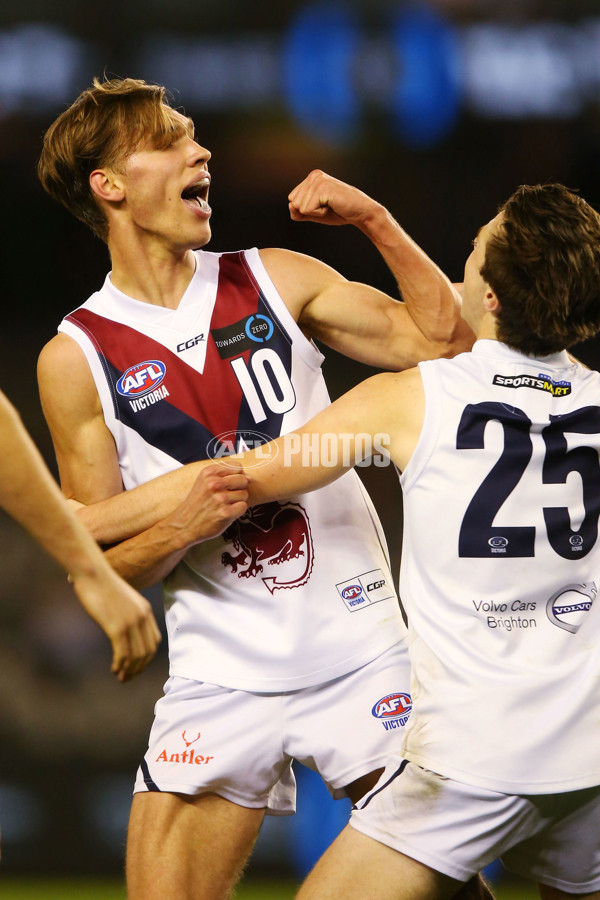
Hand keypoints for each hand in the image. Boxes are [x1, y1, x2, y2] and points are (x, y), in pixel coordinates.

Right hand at [71, 567, 161, 682]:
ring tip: (121, 677)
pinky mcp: (117, 627)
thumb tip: (122, 630)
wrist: (92, 572)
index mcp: (145, 610)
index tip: (135, 666)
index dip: (146, 658)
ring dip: (129, 670)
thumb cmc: (101, 584)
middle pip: (147, 652)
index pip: (154, 642)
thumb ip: (127, 613)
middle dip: (139, 668)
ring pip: (136, 655)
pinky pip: (123, 653)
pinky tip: (115, 669)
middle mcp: (142, 617)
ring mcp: (130, 622)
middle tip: (127, 677)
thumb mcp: (122, 599)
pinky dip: (120, 665)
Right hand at [166, 465, 249, 546]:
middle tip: (226, 497)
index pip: (237, 467)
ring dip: (237, 501)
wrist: (184, 525)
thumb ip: (224, 476)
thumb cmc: (197, 504)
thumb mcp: (204, 482)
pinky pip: (243, 506)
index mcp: (208, 473)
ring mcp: (220, 498)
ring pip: (244, 494)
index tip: (227, 484)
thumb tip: (250, 478)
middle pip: (243, 480)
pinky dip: (237, 511)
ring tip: (223, 505)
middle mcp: (214, 484)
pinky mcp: (225, 513)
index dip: (236, 476)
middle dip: (239, 489)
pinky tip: (226, 513)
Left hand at [288, 169, 379, 227]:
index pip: (291, 200)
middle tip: (327, 206)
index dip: (305, 210)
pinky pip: (308, 210)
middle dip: (309, 211)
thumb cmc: (338, 212)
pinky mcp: (322, 188)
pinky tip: (332, 206)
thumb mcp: (314, 213)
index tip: (322, 206)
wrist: (360, 212)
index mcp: (311, 178)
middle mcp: (313, 175)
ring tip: (330, 206)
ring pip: (299, 207)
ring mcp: (318, 180)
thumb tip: (290, 206)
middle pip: (293, 203)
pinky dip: (320, 213)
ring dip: (316, 212)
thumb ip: (299, 211)